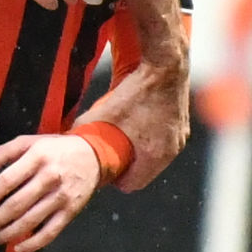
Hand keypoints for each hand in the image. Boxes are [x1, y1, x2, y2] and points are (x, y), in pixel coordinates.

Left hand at [0, 133, 100, 251]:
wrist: (93, 155)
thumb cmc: (55, 149)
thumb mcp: (30, 142)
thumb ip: (4, 152)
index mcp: (36, 157)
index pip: (7, 181)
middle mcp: (49, 178)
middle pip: (17, 204)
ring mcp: (62, 197)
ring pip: (31, 221)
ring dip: (9, 233)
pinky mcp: (71, 211)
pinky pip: (50, 232)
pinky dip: (33, 243)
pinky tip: (18, 247)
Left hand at [90, 55, 188, 191]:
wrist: (166, 66)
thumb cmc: (137, 91)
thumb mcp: (104, 112)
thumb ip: (84, 127)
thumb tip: (68, 135)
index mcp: (153, 155)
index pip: (132, 185)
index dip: (115, 179)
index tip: (105, 169)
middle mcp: (171, 150)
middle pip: (144, 172)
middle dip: (127, 167)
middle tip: (111, 154)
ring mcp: (180, 138)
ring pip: (156, 158)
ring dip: (140, 154)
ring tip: (125, 140)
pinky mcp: (183, 125)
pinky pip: (165, 143)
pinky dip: (152, 140)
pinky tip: (139, 126)